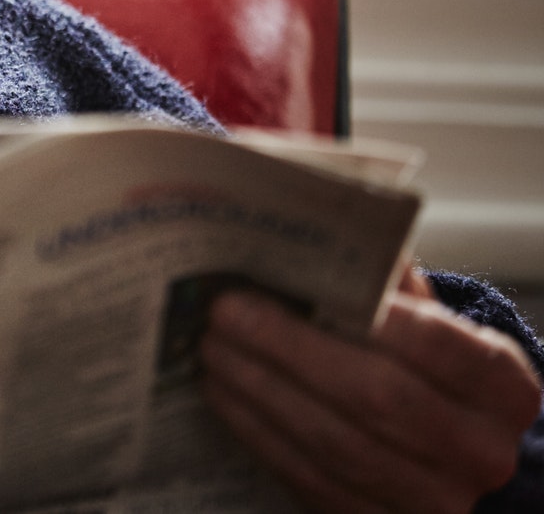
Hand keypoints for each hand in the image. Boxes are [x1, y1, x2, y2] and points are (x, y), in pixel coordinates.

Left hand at [202, 269, 542, 512]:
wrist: (453, 456)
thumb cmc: (432, 374)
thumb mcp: (438, 328)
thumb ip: (392, 287)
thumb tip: (317, 229)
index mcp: (503, 388)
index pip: (436, 344)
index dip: (368, 315)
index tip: (297, 283)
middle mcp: (480, 450)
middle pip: (377, 396)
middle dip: (289, 348)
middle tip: (227, 311)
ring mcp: (434, 499)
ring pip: (335, 443)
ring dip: (260, 390)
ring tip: (212, 348)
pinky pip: (311, 479)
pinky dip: (260, 433)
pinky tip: (225, 394)